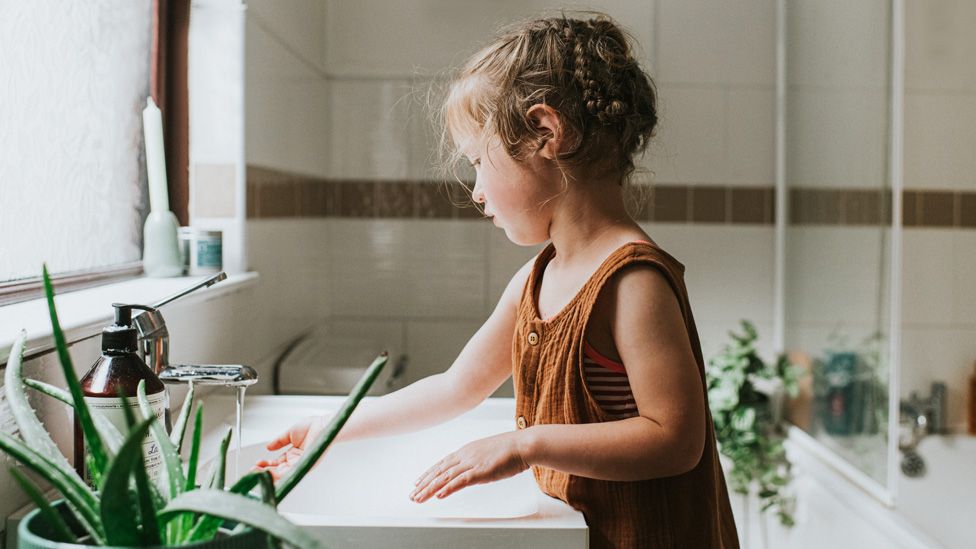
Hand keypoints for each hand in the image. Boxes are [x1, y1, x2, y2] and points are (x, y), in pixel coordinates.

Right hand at [255, 414, 327, 480]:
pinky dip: (280, 474)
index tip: (256, 464)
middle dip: (264, 473)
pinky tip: (271, 473)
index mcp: (292, 454)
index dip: (265, 465)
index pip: (276, 464)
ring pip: (282, 474)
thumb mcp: (289, 434)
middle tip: (252, 472)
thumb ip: (278, 441)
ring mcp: (300, 464)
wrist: (323, 424)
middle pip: (277, 471)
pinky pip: (291, 472)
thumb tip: (268, 447)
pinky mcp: (305, 465)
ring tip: (258, 474)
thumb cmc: (313, 426)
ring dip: (269, 474)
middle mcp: (295, 461)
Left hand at [409, 431, 529, 502]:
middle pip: (439, 471)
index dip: (429, 473)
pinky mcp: (481, 471)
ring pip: (445, 477)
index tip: (419, 481)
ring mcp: (472, 463)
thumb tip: (472, 470)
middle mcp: (466, 455)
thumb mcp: (488, 453)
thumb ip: (477, 461)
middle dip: (424, 483)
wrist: (523, 444)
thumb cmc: (511, 448)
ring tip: (419, 498)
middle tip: (412, 494)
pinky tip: (438, 495)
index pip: (442, 463)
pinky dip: (448, 488)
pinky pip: (460, 481)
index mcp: (467, 450)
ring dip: (430, 489)